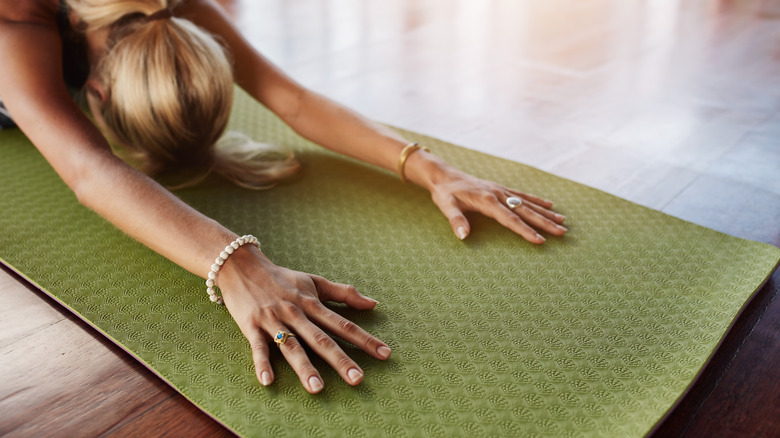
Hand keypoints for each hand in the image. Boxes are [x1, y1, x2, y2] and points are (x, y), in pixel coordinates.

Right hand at [216, 245, 390, 393]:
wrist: (242, 266)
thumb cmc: (282, 278)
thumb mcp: (314, 281)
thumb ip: (344, 293)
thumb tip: (374, 303)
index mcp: (313, 304)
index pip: (343, 324)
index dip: (365, 340)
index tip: (384, 354)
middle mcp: (296, 313)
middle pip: (321, 339)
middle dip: (340, 359)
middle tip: (357, 378)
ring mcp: (274, 320)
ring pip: (292, 346)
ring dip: (304, 367)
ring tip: (317, 387)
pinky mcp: (252, 326)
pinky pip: (258, 347)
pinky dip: (262, 364)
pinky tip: (268, 382)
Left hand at [425, 160, 566, 242]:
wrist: (444, 175)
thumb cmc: (445, 193)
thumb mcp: (446, 207)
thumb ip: (456, 221)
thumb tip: (463, 236)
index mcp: (487, 201)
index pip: (510, 219)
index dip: (525, 231)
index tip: (540, 241)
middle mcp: (498, 194)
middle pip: (525, 211)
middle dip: (544, 223)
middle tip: (562, 233)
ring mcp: (501, 190)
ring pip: (528, 203)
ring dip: (545, 212)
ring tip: (562, 221)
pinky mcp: (500, 189)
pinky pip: (522, 195)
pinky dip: (536, 200)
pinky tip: (549, 205)